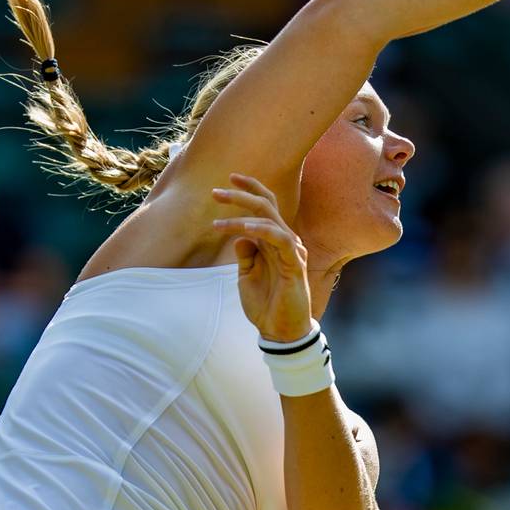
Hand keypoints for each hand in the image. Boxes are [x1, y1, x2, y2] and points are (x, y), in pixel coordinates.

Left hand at [211, 173, 313, 342]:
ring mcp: (292, 251)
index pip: (266, 207)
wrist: (280, 331)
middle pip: (267, 206)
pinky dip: (260, 230)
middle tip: (215, 193)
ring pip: (269, 220)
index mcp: (274, 242)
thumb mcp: (247, 276)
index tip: (229, 179)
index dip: (250, 190)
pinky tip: (241, 230)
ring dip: (242, 215)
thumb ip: (246, 255)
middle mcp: (285, 241)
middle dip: (241, 196)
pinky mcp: (295, 263)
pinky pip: (279, 239)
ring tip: (217, 223)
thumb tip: (239, 237)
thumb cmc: (265, 304)